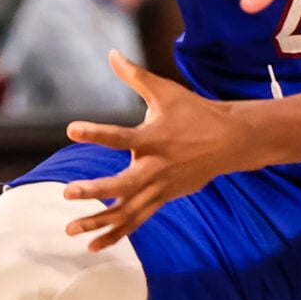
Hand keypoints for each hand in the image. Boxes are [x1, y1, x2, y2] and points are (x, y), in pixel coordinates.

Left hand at [60, 52, 246, 249]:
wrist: (231, 141)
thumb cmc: (195, 112)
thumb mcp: (166, 92)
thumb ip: (135, 76)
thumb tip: (111, 54)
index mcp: (154, 138)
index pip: (121, 136)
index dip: (97, 133)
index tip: (71, 129)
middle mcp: (156, 167)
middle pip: (123, 185)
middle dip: (96, 191)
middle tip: (68, 192)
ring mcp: (160, 187)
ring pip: (127, 211)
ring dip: (99, 222)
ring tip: (69, 230)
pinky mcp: (163, 199)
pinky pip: (136, 220)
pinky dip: (115, 234)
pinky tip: (92, 245)